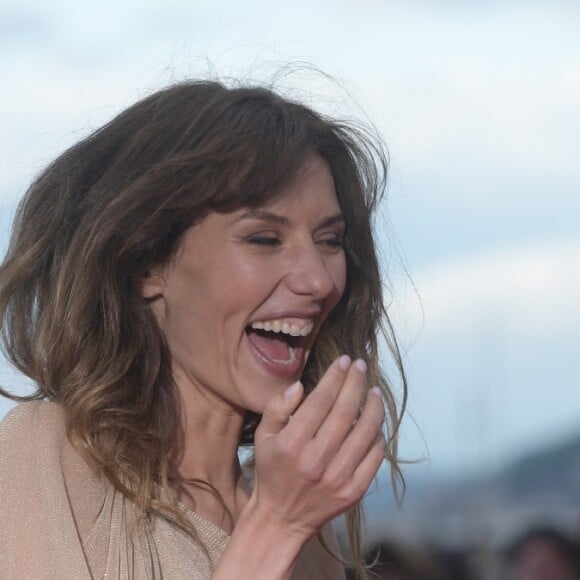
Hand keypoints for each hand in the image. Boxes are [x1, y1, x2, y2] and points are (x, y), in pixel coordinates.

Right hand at [245, 355, 385, 541]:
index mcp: (292, 444)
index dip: (335, 377)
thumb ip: (277, 408)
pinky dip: (378, 435)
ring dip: (373, 406)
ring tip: (374, 390)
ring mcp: (337, 477)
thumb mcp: (263, 437)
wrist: (281, 519)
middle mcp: (316, 460)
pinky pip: (374, 457)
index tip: (344, 361)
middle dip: (355, 383)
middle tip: (360, 365)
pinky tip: (376, 421)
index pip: (321, 401)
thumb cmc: (271, 471)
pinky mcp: (353, 491)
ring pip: (365, 432)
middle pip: (345, 412)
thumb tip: (300, 386)